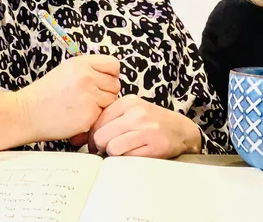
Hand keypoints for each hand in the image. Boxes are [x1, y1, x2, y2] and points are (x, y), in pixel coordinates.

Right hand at [17, 54, 119, 141]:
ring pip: (112, 100)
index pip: (113, 64)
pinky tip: (79, 117)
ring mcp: (89, 95)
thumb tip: (110, 76)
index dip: (110, 75)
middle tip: (89, 99)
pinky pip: (103, 115)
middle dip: (106, 92)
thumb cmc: (44, 94)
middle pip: (115, 84)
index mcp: (80, 63)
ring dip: (102, 106)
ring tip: (83, 107)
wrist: (26, 113)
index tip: (102, 82)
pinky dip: (94, 118)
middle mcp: (86, 76)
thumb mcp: (65, 71)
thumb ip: (88, 70)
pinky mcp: (89, 113)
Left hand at [87, 94, 201, 157]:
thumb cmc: (152, 121)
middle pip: (101, 136)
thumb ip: (110, 118)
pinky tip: (132, 154)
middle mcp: (137, 114)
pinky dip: (125, 159)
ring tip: (119, 151)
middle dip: (98, 146)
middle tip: (102, 150)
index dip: (91, 135)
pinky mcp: (154, 146)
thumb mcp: (132, 111)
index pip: (97, 120)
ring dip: (112, 154)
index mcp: (128, 102)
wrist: (181, 130)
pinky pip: (127, 157)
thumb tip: (80, 136)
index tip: (93, 142)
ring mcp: (146, 130)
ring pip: (112, 148)